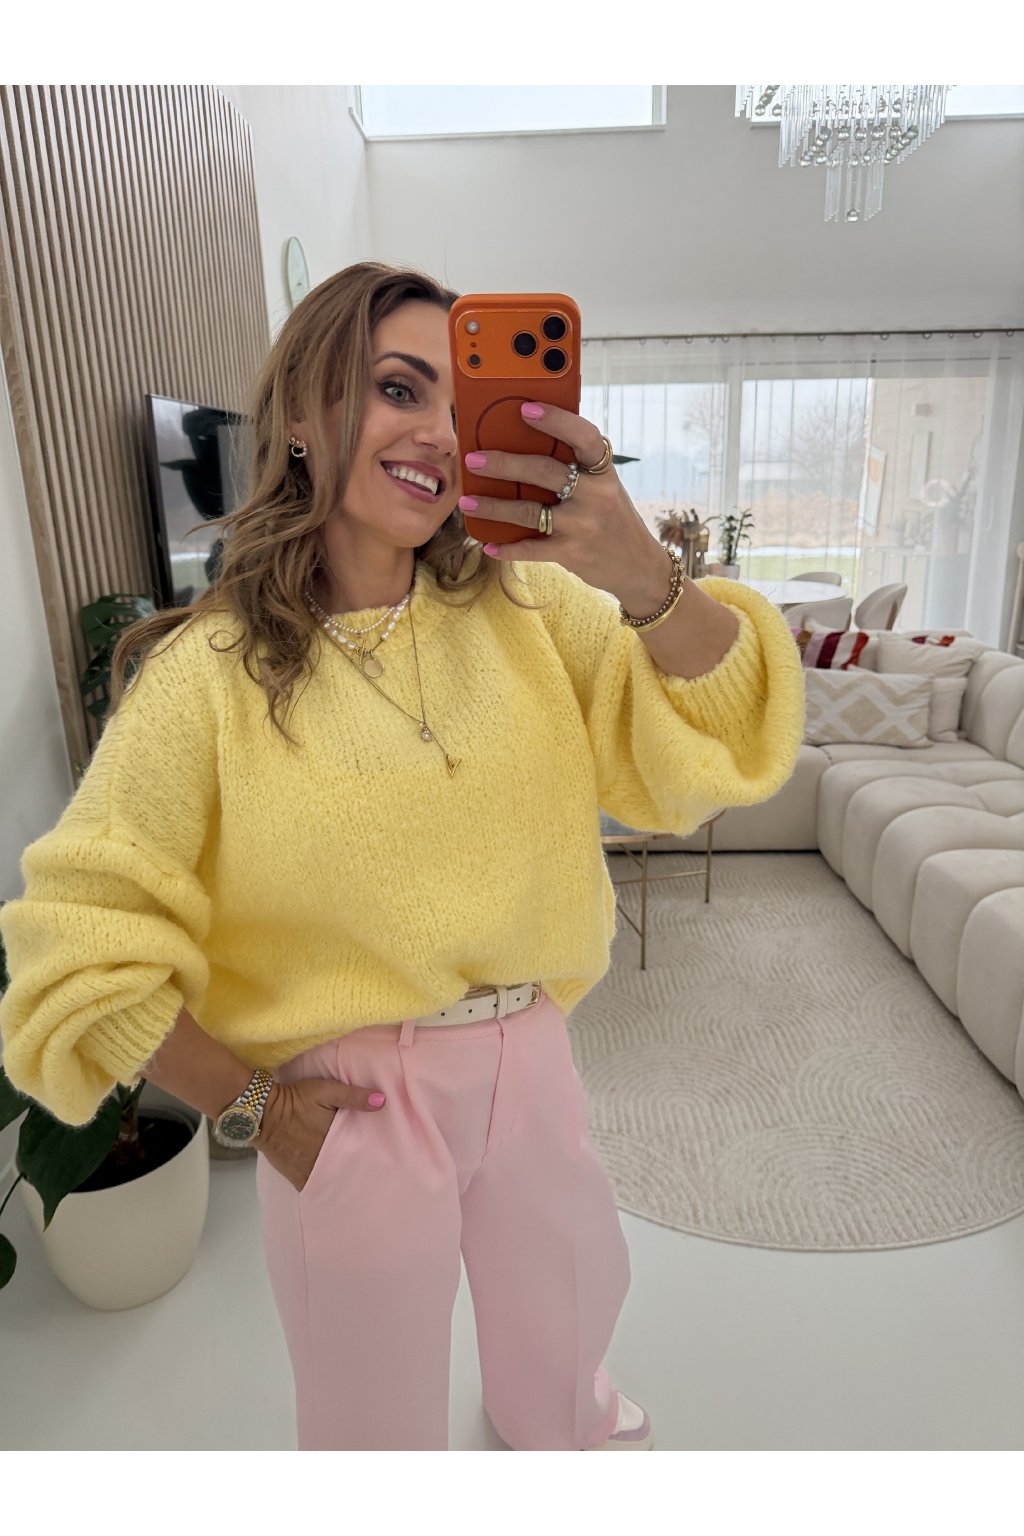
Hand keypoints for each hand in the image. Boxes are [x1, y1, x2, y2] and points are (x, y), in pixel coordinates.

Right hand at [253, 1078, 384, 1192]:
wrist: (262, 1113)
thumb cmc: (297, 1100)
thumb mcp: (327, 1090)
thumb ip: (353, 1096)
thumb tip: (382, 1101)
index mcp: (335, 1140)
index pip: (359, 1152)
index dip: (371, 1155)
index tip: (382, 1159)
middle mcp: (324, 1159)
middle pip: (347, 1169)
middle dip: (358, 1170)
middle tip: (372, 1172)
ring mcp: (310, 1171)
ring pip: (333, 1181)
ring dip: (342, 1179)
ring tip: (356, 1183)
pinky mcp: (297, 1177)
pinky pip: (315, 1187)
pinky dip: (324, 1188)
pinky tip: (334, 1191)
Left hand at [456, 401, 668, 604]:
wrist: (639, 566)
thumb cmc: (612, 519)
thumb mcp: (604, 488)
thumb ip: (576, 470)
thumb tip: (525, 446)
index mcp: (603, 473)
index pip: (583, 437)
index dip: (556, 420)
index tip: (525, 409)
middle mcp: (595, 496)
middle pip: (544, 471)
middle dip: (504, 464)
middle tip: (474, 459)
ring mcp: (583, 526)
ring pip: (529, 512)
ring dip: (493, 507)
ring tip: (467, 502)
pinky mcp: (572, 553)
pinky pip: (531, 549)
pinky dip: (507, 549)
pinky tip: (488, 545)